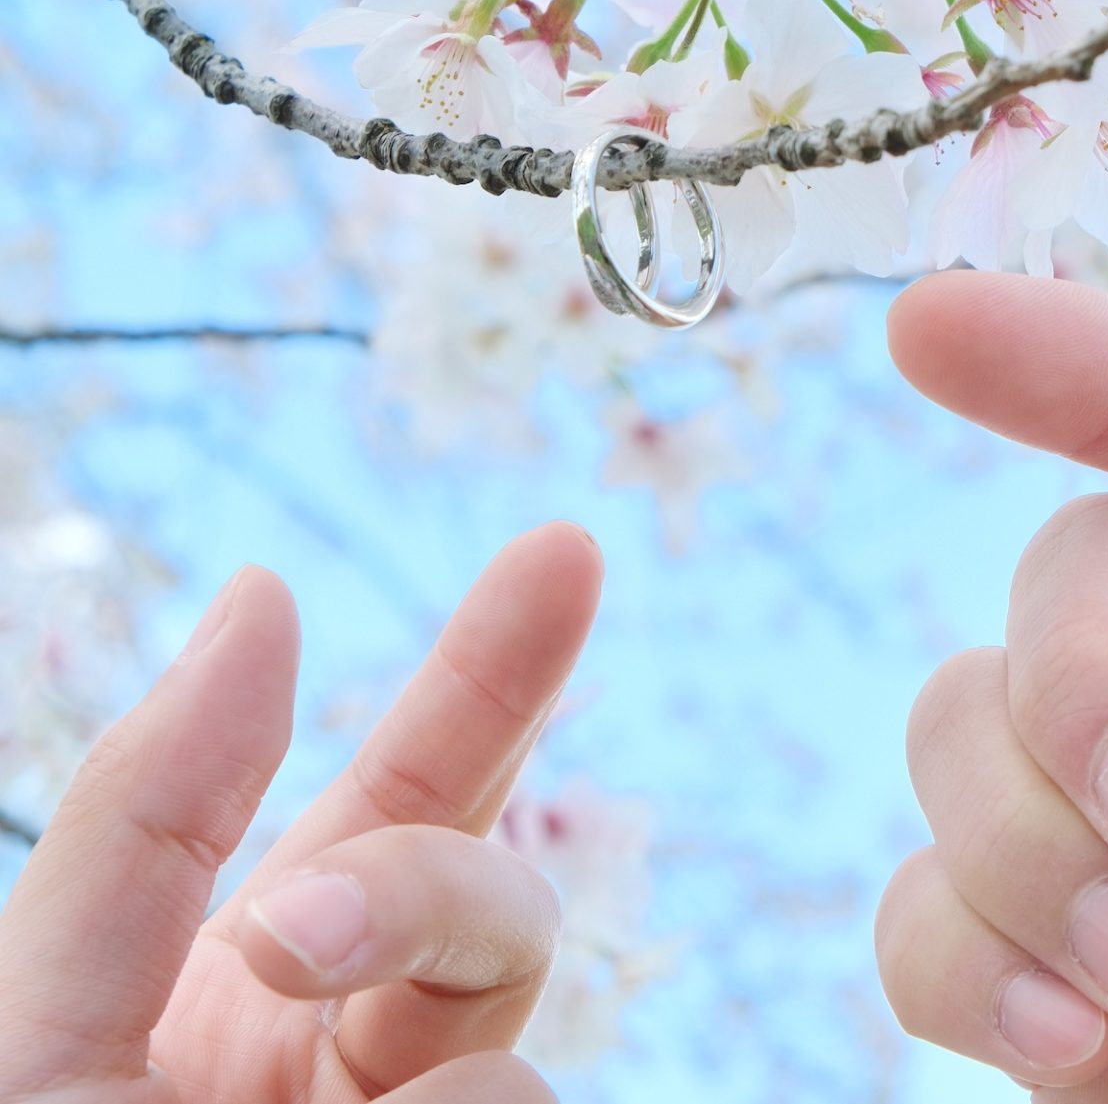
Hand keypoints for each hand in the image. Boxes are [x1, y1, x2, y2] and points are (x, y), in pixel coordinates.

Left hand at [0, 523, 602, 1103]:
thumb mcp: (42, 1010)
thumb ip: (147, 820)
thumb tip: (263, 593)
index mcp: (252, 985)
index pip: (394, 807)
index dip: (480, 680)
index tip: (560, 549)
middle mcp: (358, 1040)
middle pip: (481, 834)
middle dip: (510, 683)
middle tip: (564, 549)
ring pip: (516, 940)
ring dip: (417, 907)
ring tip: (283, 964)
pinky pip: (516, 1088)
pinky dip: (442, 1099)